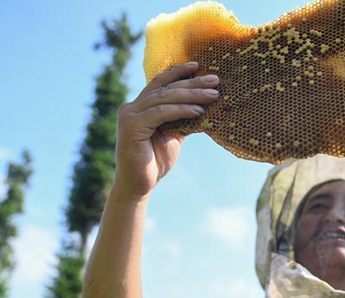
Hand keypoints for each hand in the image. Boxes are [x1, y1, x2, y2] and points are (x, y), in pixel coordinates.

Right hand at [115, 62, 219, 197]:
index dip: (178, 72)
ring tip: (213, 95)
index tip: (198, 65)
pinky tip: (198, 110)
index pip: (160, 83)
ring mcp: (129, 116)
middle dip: (192, 83)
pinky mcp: (132, 127)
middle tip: (215, 80)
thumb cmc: (155, 161)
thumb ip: (183, 118)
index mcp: (139, 107)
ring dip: (191, 95)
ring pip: (165, 98)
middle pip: (166, 88)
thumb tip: (206, 104)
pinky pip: (161, 113)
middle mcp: (131, 107)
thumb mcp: (173, 135)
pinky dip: (181, 110)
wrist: (139, 185)